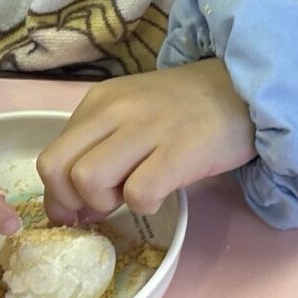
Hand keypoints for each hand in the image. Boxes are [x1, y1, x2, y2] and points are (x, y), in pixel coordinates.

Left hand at [36, 58, 255, 224]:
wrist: (246, 88)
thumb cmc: (188, 108)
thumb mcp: (133, 112)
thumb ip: (101, 145)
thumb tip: (75, 204)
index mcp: (100, 101)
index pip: (51, 157)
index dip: (58, 194)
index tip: (78, 209)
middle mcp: (115, 110)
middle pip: (58, 169)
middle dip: (73, 202)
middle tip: (104, 206)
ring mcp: (147, 129)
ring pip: (88, 181)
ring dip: (107, 203)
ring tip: (135, 195)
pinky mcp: (179, 151)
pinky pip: (137, 194)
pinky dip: (145, 205)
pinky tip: (163, 193)